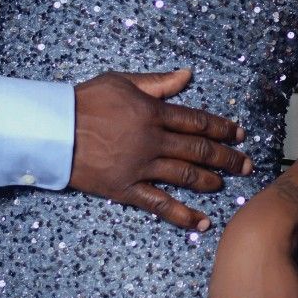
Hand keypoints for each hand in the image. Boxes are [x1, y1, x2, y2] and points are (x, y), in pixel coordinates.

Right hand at [70, 67, 250, 229]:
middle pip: (199, 150)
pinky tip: (202, 223)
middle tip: (247, 165)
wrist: (51, 130)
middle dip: (227, 157)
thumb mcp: (121, 81)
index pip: (197, 121)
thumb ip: (158, 82)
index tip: (240, 134)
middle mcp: (153, 141)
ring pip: (185, 176)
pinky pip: (159, 205)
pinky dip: (183, 215)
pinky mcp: (126, 189)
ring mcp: (141, 167)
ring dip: (210, 182)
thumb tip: (188, 74)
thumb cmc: (84, 101)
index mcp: (153, 112)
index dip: (222, 128)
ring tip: (226, 184)